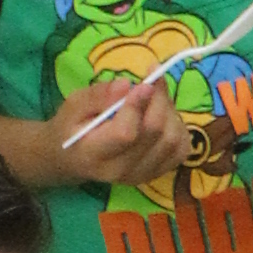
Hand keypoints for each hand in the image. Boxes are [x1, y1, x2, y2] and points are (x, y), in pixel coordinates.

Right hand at [42, 76, 197, 187]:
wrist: (74, 159)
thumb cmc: (72, 128)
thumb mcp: (73, 105)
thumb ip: (98, 95)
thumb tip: (126, 85)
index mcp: (94, 155)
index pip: (126, 133)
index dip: (138, 105)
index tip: (144, 82)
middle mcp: (121, 170)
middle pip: (154, 133)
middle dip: (158, 100)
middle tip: (152, 78)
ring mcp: (142, 175)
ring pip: (172, 139)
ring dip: (169, 110)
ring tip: (153, 96)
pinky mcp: (158, 172)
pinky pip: (181, 148)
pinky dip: (178, 126)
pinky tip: (161, 114)